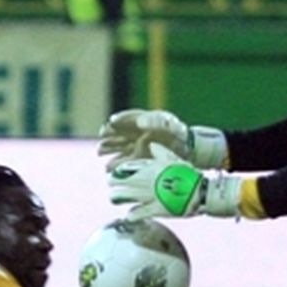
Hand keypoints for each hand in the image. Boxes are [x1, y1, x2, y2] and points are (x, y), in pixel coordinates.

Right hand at [97, 109, 227, 171]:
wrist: (187, 149)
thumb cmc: (178, 133)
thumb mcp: (169, 124)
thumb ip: (155, 121)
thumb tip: (139, 122)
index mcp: (142, 120)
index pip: (127, 118)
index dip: (119, 120)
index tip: (111, 122)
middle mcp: (135, 132)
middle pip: (117, 132)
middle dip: (108, 135)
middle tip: (102, 138)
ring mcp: (135, 145)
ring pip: (117, 146)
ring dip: (108, 149)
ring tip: (100, 151)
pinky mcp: (137, 158)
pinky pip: (123, 160)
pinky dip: (116, 164)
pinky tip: (108, 167)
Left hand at [109, 143, 242, 218]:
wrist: (201, 191)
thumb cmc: (188, 174)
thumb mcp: (175, 158)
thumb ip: (161, 152)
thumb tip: (152, 144)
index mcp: (150, 168)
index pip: (127, 168)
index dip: (118, 171)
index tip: (114, 173)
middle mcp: (146, 181)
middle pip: (121, 182)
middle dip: (114, 184)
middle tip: (112, 187)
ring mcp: (150, 196)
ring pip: (125, 196)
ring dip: (117, 198)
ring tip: (114, 199)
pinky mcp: (155, 209)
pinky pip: (138, 213)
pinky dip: (132, 215)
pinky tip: (128, 216)